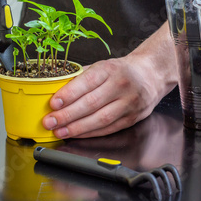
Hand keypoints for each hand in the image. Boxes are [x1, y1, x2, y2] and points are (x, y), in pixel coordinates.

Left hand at [43, 23, 177, 137]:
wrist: (150, 75)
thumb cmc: (121, 71)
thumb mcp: (102, 66)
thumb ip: (81, 77)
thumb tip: (56, 90)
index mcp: (110, 69)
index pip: (87, 82)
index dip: (68, 94)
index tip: (53, 104)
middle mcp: (121, 85)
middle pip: (91, 103)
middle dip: (67, 115)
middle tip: (50, 122)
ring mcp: (129, 103)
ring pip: (100, 119)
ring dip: (77, 128)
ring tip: (60, 131)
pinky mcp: (132, 118)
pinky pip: (108, 128)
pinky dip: (90, 133)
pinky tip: (77, 134)